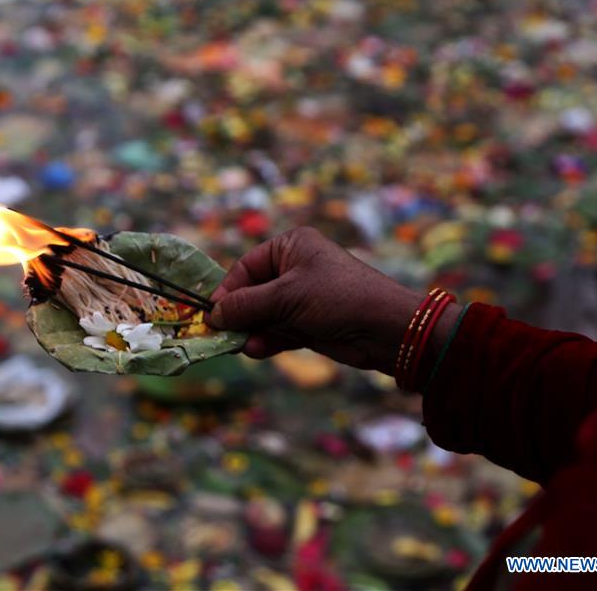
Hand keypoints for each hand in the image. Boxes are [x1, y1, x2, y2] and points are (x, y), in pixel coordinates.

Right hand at [205, 227, 458, 372]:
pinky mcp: (309, 324)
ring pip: (263, 316)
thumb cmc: (337, 297)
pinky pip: (278, 332)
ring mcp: (302, 298)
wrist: (385, 329)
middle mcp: (295, 269)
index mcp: (291, 247)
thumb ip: (247, 305)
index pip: (246, 267)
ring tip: (242, 345)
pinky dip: (267, 341)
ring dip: (252, 331)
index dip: (228, 291)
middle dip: (239, 315)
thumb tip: (213, 314)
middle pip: (252, 293)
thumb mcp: (286, 297)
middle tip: (220, 334)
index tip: (210, 314)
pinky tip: (257, 350)